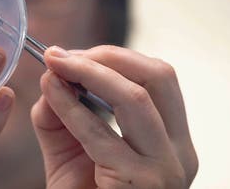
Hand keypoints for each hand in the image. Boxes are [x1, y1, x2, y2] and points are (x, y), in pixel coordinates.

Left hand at [31, 45, 197, 187]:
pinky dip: (71, 106)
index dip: (113, 56)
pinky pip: (102, 135)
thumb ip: (62, 111)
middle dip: (106, 56)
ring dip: (89, 73)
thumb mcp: (72, 147)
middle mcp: (180, 152)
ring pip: (135, 99)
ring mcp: (166, 170)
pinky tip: (49, 92)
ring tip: (54, 64)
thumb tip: (51, 75)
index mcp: (171, 139)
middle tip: (62, 54)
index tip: (71, 53)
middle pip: (158, 77)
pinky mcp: (142, 186)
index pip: (158, 77)